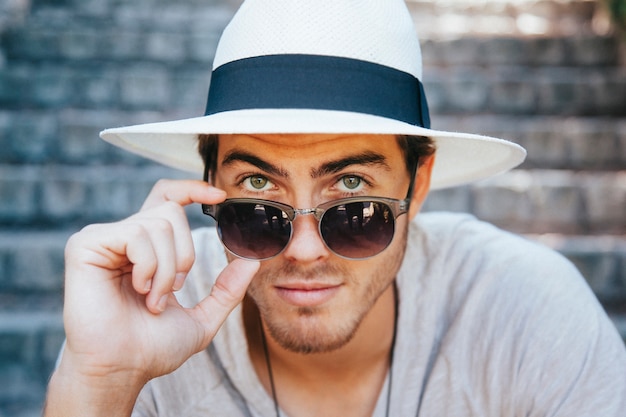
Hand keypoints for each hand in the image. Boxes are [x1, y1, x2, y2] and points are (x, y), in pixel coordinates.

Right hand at [46, 180, 258, 415]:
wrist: (123, 368)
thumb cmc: (153, 347)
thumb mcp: (202, 317)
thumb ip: (227, 290)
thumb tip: (252, 261)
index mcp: (148, 248)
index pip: (168, 199)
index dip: (192, 189)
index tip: (220, 196)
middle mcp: (125, 237)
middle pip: (171, 211)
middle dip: (184, 255)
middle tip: (172, 289)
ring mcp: (104, 239)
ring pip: (159, 223)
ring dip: (167, 269)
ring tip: (153, 299)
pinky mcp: (86, 245)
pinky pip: (136, 234)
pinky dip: (148, 266)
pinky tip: (139, 289)